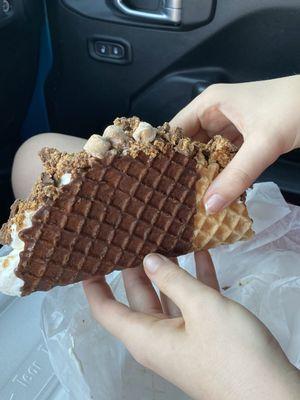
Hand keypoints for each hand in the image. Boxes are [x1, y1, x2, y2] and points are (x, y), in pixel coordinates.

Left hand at [84, 253, 299, 399]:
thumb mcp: (202, 309)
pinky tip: (200, 253)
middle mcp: (158, 336)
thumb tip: (148, 260)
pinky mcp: (204, 333)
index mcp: (145, 336)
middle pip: (137, 295)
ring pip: (167, 295)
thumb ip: (173, 280)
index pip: (105, 309)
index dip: (93, 285)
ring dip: (168, 269)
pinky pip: (192, 301)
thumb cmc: (231, 353)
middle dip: (135, 265)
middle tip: (134, 234)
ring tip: (166, 236)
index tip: (89, 259)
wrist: (272, 394)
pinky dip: (195, 278)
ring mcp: (182, 334)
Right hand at [171, 75, 299, 213]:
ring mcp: (230, 128)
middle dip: (183, 169)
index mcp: (210, 104)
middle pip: (190, 145)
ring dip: (202, 174)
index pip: (176, 129)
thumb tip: (209, 207)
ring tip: (187, 198)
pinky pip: (224, 159)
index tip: (155, 180)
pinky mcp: (243, 139)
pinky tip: (214, 192)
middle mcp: (215, 115)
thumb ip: (236, 176)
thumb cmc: (293, 109)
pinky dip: (220, 174)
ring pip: (207, 154)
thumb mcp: (262, 144)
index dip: (165, 153)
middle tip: (171, 195)